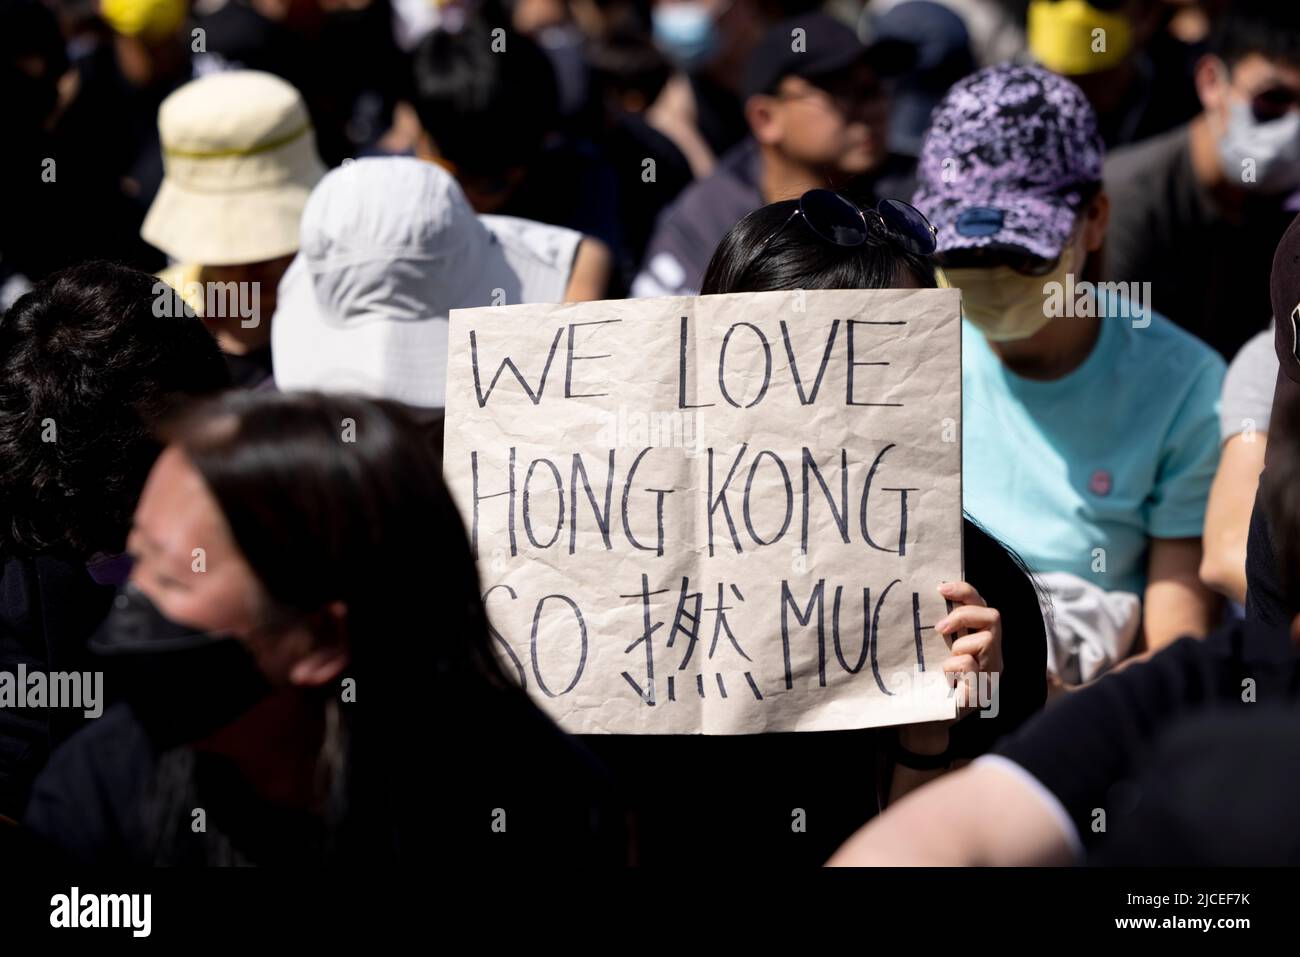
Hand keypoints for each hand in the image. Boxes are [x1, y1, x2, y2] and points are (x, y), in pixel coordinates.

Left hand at [934, 580, 1002, 718]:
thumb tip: (917, 597)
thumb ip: (938, 629)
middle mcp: (991, 655)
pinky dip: (954, 666)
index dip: (964, 590)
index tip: (939, 588)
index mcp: (979, 640)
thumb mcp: (932, 649)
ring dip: (961, 644)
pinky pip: (972, 666)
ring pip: (988, 639)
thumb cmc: (926, 682)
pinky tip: (944, 677)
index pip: (981, 605)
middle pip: (993, 616)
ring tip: (945, 658)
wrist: (922, 722)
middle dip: (964, 614)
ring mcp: (989, 674)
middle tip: (939, 627)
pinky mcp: (980, 692)